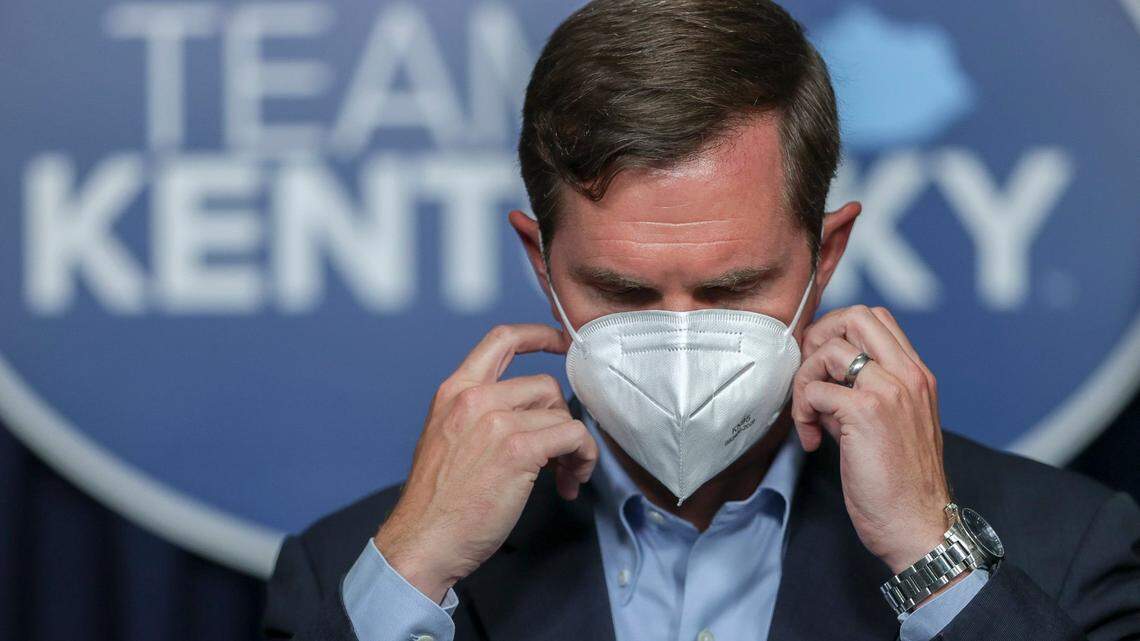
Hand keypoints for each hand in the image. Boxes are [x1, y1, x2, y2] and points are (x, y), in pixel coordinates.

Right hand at [374, 324, 598, 602]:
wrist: (422, 541)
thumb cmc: (436, 503)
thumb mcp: (445, 439)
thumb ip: (477, 416)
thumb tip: (525, 415)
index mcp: (455, 391)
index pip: (501, 339)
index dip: (538, 335)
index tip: (561, 342)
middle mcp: (475, 398)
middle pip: (544, 385)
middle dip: (559, 419)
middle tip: (558, 455)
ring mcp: (496, 422)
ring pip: (562, 413)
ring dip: (573, 445)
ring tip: (564, 475)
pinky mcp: (518, 449)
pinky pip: (573, 436)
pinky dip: (582, 458)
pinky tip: (569, 482)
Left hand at [791, 305, 950, 573]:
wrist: (917, 525)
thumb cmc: (899, 484)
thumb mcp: (887, 425)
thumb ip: (859, 395)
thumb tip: (820, 382)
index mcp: (917, 376)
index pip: (876, 320)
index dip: (838, 332)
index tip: (823, 369)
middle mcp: (908, 375)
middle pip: (855, 315)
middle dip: (819, 339)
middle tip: (810, 379)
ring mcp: (889, 390)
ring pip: (830, 349)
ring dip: (806, 380)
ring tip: (810, 417)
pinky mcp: (867, 412)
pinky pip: (815, 389)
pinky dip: (803, 412)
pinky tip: (815, 440)